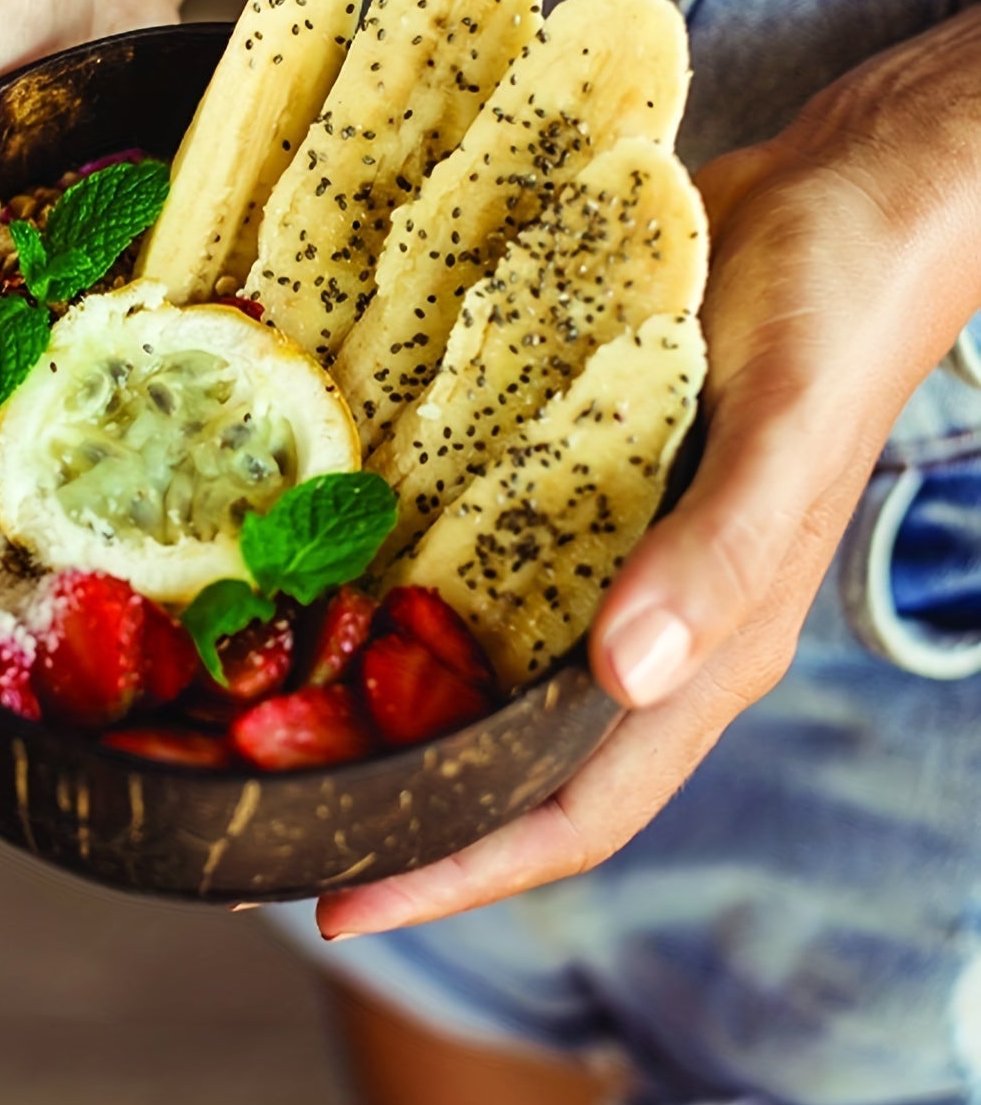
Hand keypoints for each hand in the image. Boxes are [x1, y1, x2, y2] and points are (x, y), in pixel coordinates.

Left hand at [317, 10, 980, 936]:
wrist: (842, 195)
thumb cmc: (838, 307)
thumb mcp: (786, 420)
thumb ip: (724, 549)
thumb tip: (633, 677)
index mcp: (705, 648)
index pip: (578, 810)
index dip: (464, 872)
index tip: (343, 909)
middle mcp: (643, 626)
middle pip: (509, 764)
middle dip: (399, 810)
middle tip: (264, 817)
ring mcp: (601, 560)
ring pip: (482, 674)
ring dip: (384, 712)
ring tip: (263, 721)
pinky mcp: (568, 491)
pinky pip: (474, 569)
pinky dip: (399, 596)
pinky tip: (319, 583)